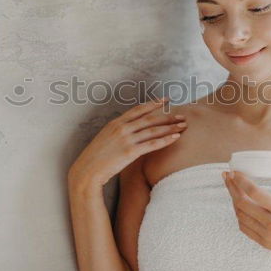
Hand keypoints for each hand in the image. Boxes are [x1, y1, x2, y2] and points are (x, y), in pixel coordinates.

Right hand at [68, 96, 186, 188]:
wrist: (87, 171)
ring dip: (170, 127)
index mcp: (115, 123)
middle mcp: (122, 128)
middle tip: (182, 115)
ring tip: (183, 126)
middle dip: (168, 116)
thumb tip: (130, 130)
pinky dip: (165, 140)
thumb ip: (118, 132)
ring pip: (153, 130)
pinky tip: (176, 138)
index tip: (166, 100)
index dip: (154, 104)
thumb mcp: (105, 139)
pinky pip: (152, 144)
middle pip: (150, 119)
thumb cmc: (96, 158)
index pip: (139, 110)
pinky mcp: (130, 152)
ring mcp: (126, 139)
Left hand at [222, 151, 270, 269]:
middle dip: (231, 187)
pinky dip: (239, 214)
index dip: (241, 180)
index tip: (234, 171)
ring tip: (232, 186)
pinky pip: (244, 227)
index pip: (255, 193)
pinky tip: (239, 204)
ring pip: (240, 215)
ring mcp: (267, 236)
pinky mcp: (265, 243)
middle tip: (227, 175)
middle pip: (242, 203)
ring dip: (233, 200)